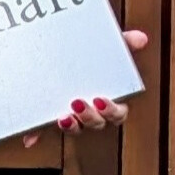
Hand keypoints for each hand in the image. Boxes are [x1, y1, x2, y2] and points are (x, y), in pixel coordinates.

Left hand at [24, 29, 148, 148]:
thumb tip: (141, 38)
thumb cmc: (90, 57)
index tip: (100, 99)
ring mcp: (72, 116)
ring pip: (75, 128)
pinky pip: (46, 130)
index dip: (111, 111)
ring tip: (63, 115)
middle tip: (78, 104)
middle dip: (90, 117)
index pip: (117, 113)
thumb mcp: (106, 47)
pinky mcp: (51, 117)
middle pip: (97, 123)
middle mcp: (92, 112)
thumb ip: (124, 43)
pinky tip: (33, 135)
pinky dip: (39, 133)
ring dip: (71, 125)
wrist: (60, 54)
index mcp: (108, 100)